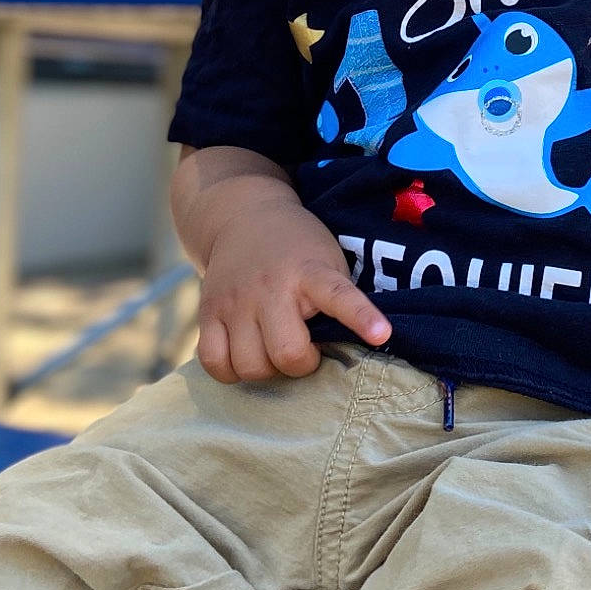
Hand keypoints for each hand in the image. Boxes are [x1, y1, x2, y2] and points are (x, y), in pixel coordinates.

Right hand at [193, 175, 390, 382]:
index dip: (361, 318)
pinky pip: (214, 363)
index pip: (338, 295)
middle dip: (301, 364)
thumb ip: (336, 300)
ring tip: (273, 351)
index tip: (382, 334)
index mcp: (310, 272)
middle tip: (305, 350)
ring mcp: (235, 301)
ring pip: (250, 366)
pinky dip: (231, 371)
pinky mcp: (208, 312)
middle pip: (287, 353)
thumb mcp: (327, 261)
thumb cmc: (298, 251)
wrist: (244, 218)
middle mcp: (270, 287)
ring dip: (267, 370)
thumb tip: (347, 352)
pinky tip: (244, 357)